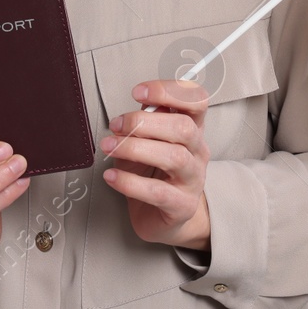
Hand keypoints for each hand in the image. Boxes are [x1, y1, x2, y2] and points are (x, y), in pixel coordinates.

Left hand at [100, 79, 211, 249]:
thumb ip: (143, 124)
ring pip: (174, 157)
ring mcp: (193, 180)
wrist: (163, 217)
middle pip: (184, 127)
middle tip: (116, 125)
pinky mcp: (181, 206)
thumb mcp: (146, 142)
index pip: (196, 100)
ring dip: (135, 148)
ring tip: (110, 147)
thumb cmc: (153, 174)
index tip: (138, 92)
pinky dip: (129, 182)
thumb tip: (128, 115)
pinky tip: (111, 177)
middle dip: (144, 122)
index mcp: (192, 128)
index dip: (169, 91)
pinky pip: (157, 192)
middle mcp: (197, 152)